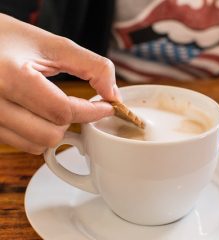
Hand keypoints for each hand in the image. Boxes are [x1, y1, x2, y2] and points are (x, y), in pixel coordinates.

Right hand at [0, 14, 119, 153]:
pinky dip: (37, 134)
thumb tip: (113, 94)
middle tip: (79, 106)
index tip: (107, 107)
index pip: (62, 110)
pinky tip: (39, 114)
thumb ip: (91, 66)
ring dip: (54, 130)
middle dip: (71, 122)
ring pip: (35, 145)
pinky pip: (20, 144)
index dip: (92, 111)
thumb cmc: (9, 38)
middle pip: (50, 135)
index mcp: (10, 76)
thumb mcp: (52, 44)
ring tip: (55, 108)